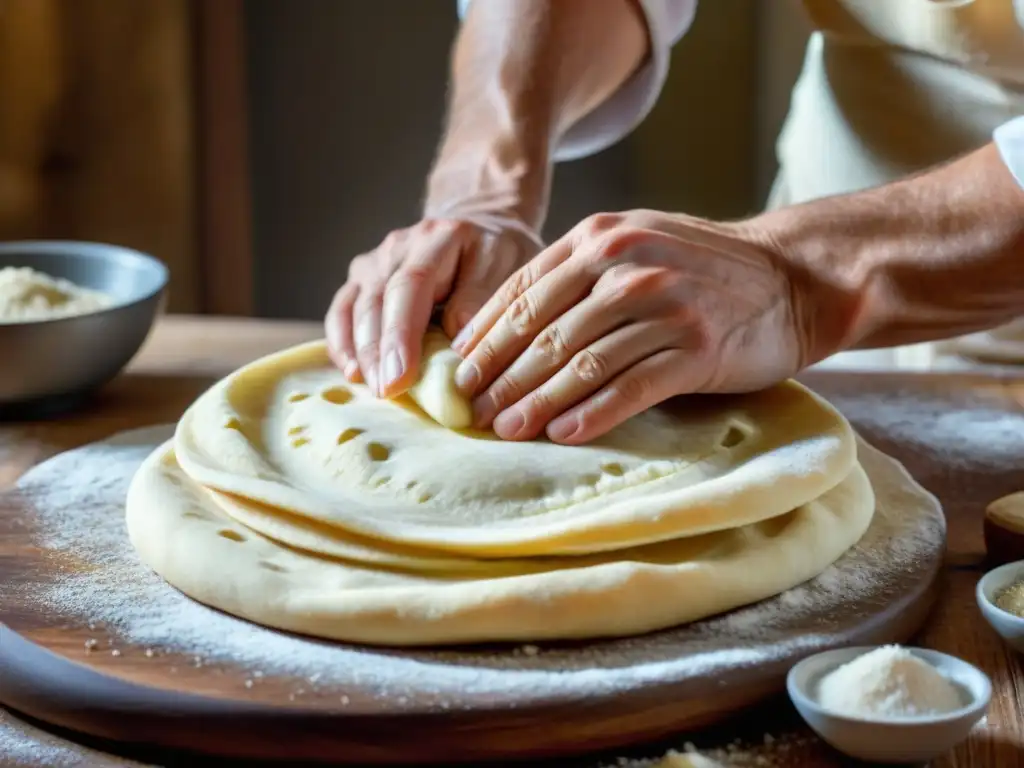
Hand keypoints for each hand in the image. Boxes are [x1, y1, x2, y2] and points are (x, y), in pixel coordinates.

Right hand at [324, 217, 540, 396]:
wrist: (477, 225)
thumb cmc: (495, 254)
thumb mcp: (507, 265)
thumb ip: (480, 298)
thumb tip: (455, 339)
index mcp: (436, 240)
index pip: (410, 287)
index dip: (402, 333)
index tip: (401, 375)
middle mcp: (397, 248)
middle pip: (377, 301)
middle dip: (378, 351)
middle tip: (386, 392)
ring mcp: (374, 263)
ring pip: (352, 308)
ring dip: (359, 352)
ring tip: (372, 388)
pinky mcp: (361, 280)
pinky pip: (341, 313)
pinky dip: (342, 344)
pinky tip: (352, 373)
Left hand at [451, 210, 813, 443]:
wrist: (790, 277)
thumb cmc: (701, 269)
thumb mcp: (634, 245)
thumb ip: (578, 274)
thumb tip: (507, 327)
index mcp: (600, 237)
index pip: (524, 292)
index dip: (486, 337)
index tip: (459, 374)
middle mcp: (627, 264)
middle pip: (544, 330)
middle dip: (501, 376)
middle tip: (472, 411)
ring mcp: (664, 304)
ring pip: (580, 361)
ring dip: (537, 402)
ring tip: (507, 430)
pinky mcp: (696, 346)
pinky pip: (630, 387)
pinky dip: (593, 413)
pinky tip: (564, 435)